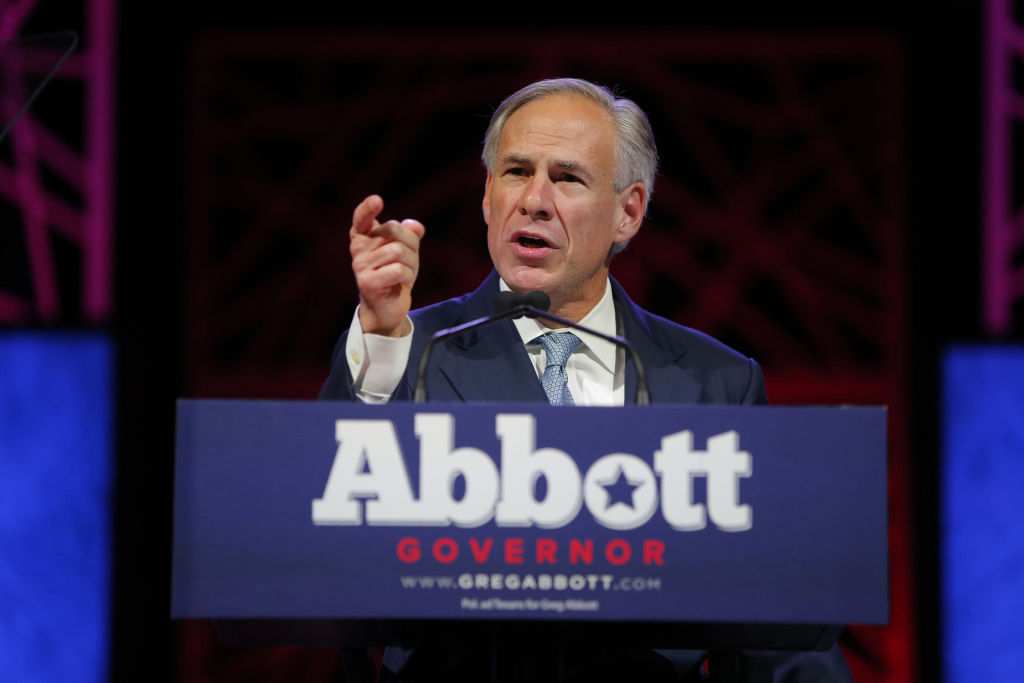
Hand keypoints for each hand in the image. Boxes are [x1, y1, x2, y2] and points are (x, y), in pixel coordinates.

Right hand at [349, 195, 424, 336]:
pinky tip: (401, 283)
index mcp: (363, 237)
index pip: (361, 218)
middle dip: (411, 244)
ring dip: (411, 263)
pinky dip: (407, 276)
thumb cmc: (396, 274)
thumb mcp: (407, 251)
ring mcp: (360, 265)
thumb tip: (415, 226)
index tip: (377, 200)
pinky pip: (398, 270)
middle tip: (408, 261)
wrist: (387, 307)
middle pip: (393, 230)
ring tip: (404, 275)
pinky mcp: (367, 283)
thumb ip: (410, 234)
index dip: (367, 208)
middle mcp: (358, 249)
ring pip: (398, 251)